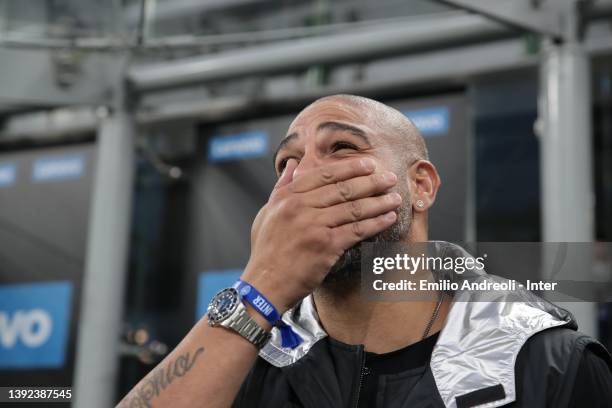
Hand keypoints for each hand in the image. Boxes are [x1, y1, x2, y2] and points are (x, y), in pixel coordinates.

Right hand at [241, 158, 400, 312]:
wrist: (265, 283)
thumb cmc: (266, 250)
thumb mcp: (267, 212)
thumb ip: (281, 186)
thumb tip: (293, 164)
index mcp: (288, 196)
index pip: (324, 175)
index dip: (350, 168)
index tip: (369, 164)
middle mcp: (301, 207)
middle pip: (343, 189)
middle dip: (371, 182)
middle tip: (390, 178)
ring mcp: (314, 226)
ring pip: (354, 208)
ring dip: (378, 202)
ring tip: (395, 198)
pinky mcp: (326, 247)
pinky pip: (357, 230)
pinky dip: (376, 223)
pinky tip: (389, 218)